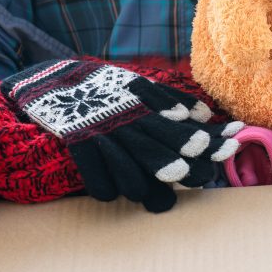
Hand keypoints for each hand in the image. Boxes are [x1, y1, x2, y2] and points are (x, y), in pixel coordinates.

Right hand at [1, 59, 241, 211]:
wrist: (51, 79)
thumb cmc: (104, 88)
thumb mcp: (138, 86)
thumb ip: (171, 101)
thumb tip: (204, 116)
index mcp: (143, 107)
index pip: (180, 128)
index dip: (203, 141)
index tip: (221, 148)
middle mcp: (126, 121)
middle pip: (157, 151)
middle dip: (175, 165)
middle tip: (189, 175)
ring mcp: (100, 134)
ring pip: (128, 170)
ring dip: (140, 183)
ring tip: (149, 193)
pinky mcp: (76, 145)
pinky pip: (95, 177)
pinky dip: (104, 186)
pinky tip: (111, 193)